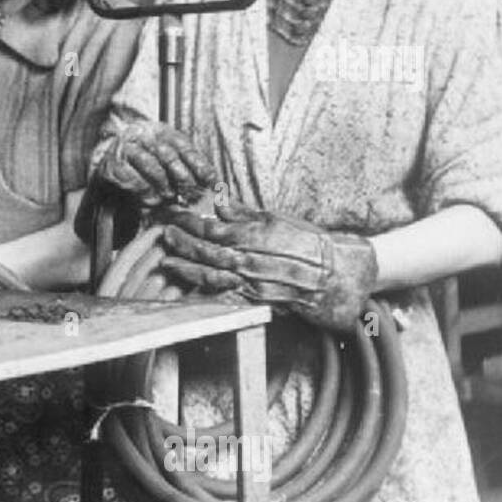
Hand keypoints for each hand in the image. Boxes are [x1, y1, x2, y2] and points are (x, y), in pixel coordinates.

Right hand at [95, 120, 217, 207]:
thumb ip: (186, 164)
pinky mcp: (114, 166)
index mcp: (161, 130)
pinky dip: (146, 192)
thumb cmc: (144, 160)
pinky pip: (135, 180)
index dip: (199, 164)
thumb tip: (212, 183)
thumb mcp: (166, 155)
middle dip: (183, 178)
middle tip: (192, 196)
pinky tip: (152, 200)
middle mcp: (143, 135)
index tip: (211, 181)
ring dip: (165, 186)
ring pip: (153, 167)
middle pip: (169, 156)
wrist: (108, 158)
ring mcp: (127, 149)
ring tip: (171, 197)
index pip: (185, 146)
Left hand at [159, 199, 378, 332]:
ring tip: (167, 261)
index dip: (190, 222)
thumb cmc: (308, 243)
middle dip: (183, 243)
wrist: (336, 273)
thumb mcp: (278, 220)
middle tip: (164, 234)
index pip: (213, 226)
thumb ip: (246, 214)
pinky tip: (188, 289)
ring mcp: (252, 281)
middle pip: (207, 250)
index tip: (174, 216)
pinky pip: (226, 296)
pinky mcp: (256, 299)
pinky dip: (205, 292)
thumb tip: (220, 203)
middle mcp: (251, 258)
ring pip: (212, 274)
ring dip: (187, 268)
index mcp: (256, 235)